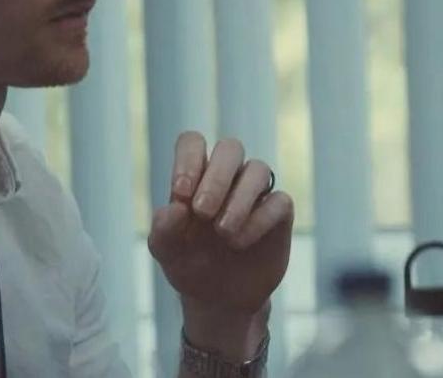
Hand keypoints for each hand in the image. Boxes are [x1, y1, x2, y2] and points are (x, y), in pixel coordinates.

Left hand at [147, 131, 293, 360]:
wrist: (219, 299)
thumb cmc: (189, 264)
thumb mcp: (167, 252)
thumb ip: (163, 229)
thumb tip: (175, 207)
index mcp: (195, 175)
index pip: (193, 143)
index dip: (188, 160)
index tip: (181, 194)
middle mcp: (228, 176)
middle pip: (230, 148)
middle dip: (216, 177)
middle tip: (202, 212)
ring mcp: (256, 192)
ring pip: (258, 169)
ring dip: (239, 199)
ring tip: (223, 232)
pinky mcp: (278, 212)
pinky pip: (279, 200)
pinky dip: (259, 219)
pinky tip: (241, 242)